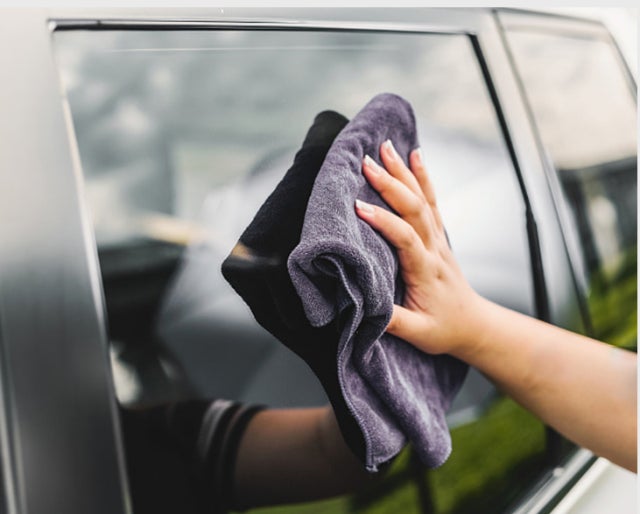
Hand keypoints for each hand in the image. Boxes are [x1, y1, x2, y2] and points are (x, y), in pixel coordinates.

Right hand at [355, 140, 483, 355]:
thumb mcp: (418, 334)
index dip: (383, 222)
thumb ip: (392, 321)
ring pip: (423, 199)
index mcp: (426, 271)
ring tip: (387, 146)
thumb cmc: (444, 329)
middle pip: (416, 209)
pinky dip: (423, 176)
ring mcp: (439, 239)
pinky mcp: (438, 236)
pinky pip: (432, 201)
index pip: (405, 239)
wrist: (473, 324)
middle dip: (391, 183)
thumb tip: (364, 307)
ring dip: (404, 171)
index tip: (358, 207)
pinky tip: (415, 155)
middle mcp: (435, 249)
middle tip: (367, 162)